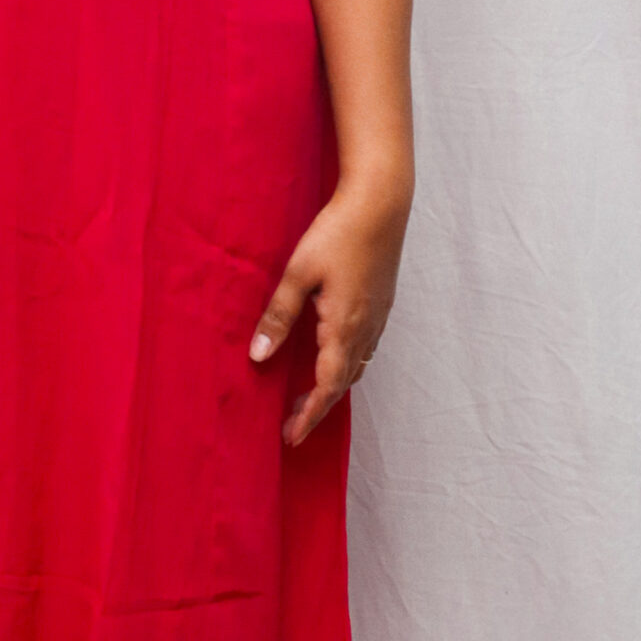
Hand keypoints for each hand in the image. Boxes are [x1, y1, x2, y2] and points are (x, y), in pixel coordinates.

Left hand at [247, 175, 410, 444]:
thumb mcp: (297, 273)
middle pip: (343, 383)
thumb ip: (278, 316)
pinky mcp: (381, 304)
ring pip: (356, 366)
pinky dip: (346, 365)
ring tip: (307, 399)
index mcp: (344, 327)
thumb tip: (258, 356)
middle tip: (293, 427)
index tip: (292, 437)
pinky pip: (365, 348)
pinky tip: (331, 357)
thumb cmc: (338, 233)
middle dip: (318, 408)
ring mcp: (377, 317)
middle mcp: (366, 329)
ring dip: (332, 387)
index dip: (310, 415)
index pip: (326, 386)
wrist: (382, 203)